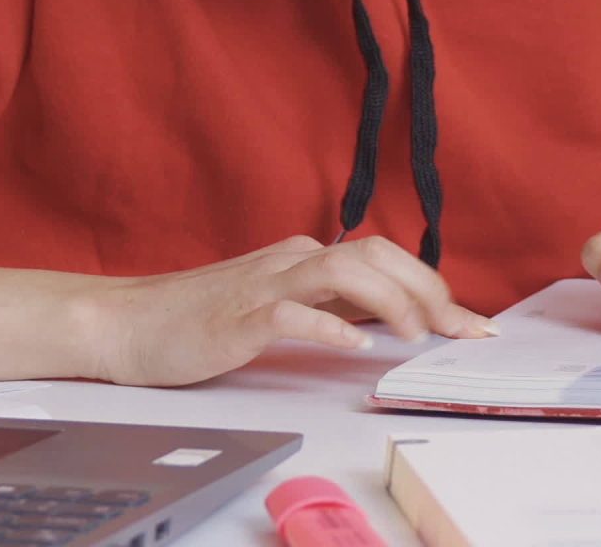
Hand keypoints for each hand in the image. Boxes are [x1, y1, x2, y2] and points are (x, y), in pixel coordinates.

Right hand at [86, 235, 496, 386]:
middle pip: (376, 254)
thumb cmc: (202, 319)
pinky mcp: (238, 317)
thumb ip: (331, 305)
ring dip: (388, 300)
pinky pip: (290, 313)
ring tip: (416, 334)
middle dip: (428, 288)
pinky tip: (355, 346)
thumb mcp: (280, 307)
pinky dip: (328, 326)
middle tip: (461, 328)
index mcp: (303, 257)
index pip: (385, 258)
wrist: (127, 324)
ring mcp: (264, 285)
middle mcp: (291, 261)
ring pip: (341, 271)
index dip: (436, 287)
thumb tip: (393, 317)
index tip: (473, 322)